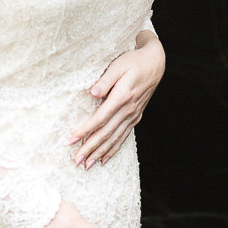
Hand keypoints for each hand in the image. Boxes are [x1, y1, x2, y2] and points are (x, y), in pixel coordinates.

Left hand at [71, 36, 164, 168]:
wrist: (154, 63)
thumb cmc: (133, 61)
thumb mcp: (118, 65)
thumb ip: (105, 80)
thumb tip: (93, 93)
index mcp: (122, 96)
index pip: (101, 118)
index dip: (86, 130)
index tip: (73, 140)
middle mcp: (129, 109)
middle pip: (106, 133)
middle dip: (90, 148)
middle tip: (76, 161)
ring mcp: (133, 115)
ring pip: (115, 138)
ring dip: (100, 153)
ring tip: (87, 165)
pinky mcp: (136, 117)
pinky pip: (123, 136)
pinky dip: (114, 149)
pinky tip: (104, 159)